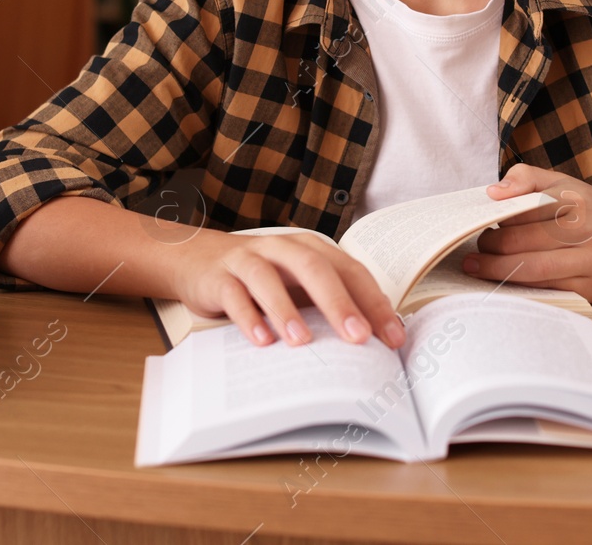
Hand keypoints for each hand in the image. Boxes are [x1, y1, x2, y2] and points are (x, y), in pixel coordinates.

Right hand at [173, 230, 405, 349]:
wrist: (199, 258)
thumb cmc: (263, 278)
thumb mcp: (299, 286)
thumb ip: (329, 305)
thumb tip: (374, 343)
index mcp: (312, 249)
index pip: (351, 272)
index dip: (374, 303)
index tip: (392, 338)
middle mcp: (283, 248)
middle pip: (315, 269)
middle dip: (339, 304)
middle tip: (357, 337)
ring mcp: (248, 259)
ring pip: (269, 278)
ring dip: (287, 310)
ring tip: (303, 342)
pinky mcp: (219, 276)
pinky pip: (234, 294)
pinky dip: (248, 317)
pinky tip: (262, 341)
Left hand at [462, 164, 591, 304]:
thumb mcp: (574, 187)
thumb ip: (531, 179)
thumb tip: (492, 192)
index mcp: (578, 198)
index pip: (524, 204)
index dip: (494, 215)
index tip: (473, 220)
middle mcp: (587, 229)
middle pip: (523, 239)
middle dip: (490, 246)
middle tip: (473, 248)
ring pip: (533, 268)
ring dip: (497, 270)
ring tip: (476, 266)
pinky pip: (551, 291)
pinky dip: (522, 289)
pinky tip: (504, 286)